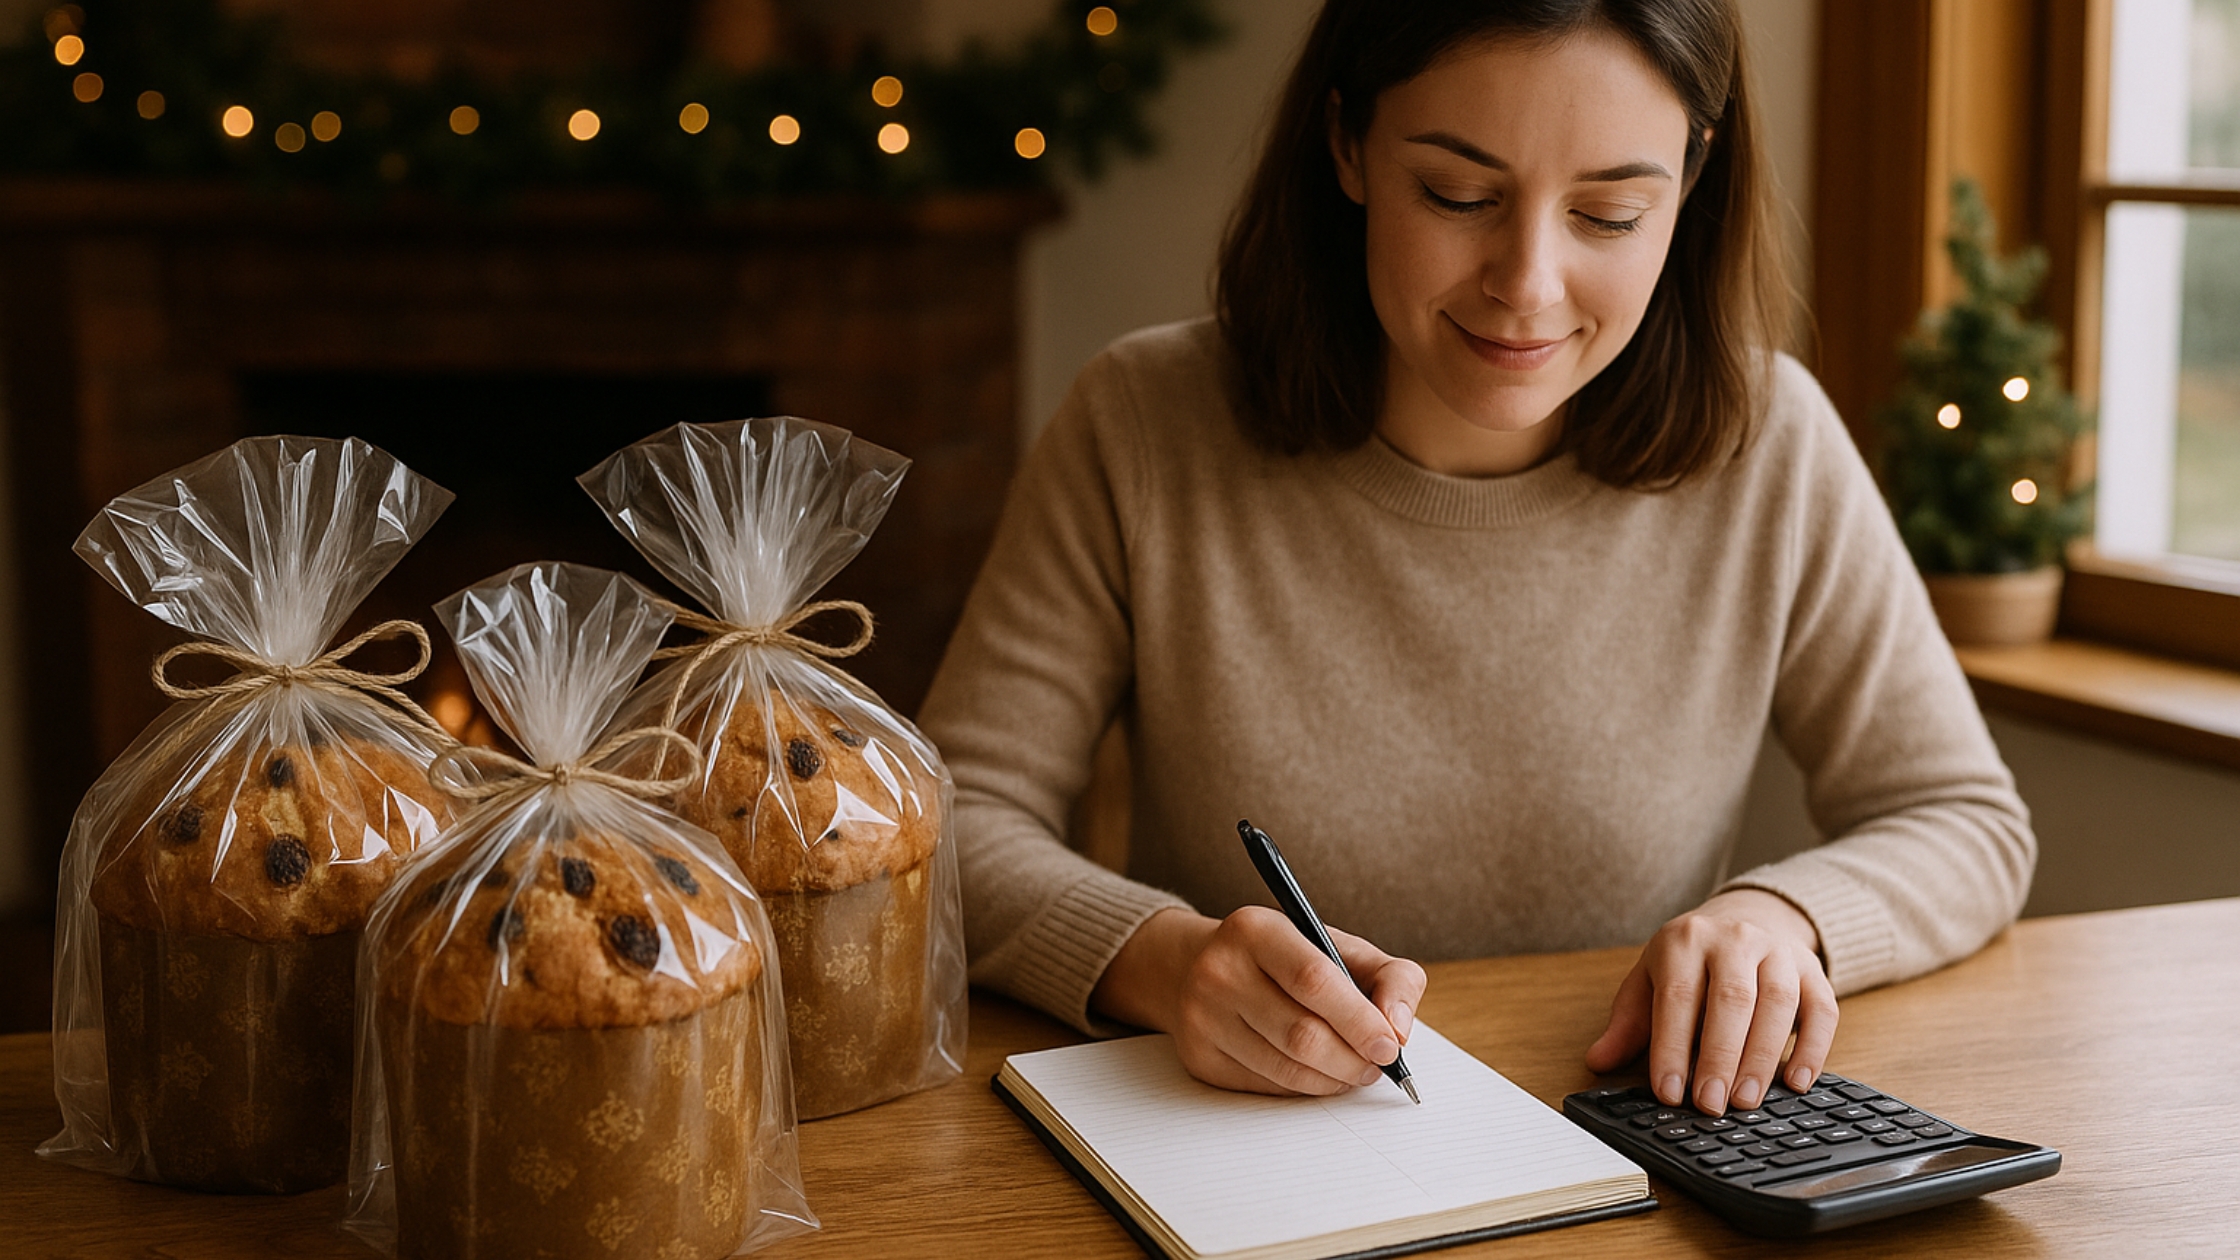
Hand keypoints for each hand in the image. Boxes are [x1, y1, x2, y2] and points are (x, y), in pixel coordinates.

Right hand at [1091, 906, 1427, 1095]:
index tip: (1390, 1046)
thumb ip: (1388, 976)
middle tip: (1376, 1066)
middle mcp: (1220, 971)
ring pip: (1286, 1070)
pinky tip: (1315, 1072)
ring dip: (1332, 1080)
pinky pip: (1267, 1087)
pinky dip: (1303, 1087)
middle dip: (1352, 1060)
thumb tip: (1400, 1030)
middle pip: (1301, 1035)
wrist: (1191, 967)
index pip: (1314, 980)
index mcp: (1256, 930)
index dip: (1359, 1020)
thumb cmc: (1281, 959)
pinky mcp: (1200, 1058)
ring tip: (1352, 1070)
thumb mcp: (1336, 945)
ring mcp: (1203, 1018)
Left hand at [1583, 889, 1836, 1114]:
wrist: (1745, 916)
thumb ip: (1628, 1023)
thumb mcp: (1650, 980)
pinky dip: (1813, 1048)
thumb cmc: (1691, 961)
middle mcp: (1734, 939)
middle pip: (1731, 999)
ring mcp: (1778, 951)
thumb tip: (1598, 1062)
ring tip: (1746, 1101)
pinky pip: (1822, 1008)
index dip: (1672, 1047)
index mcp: (1684, 940)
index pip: (1678, 996)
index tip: (1669, 1093)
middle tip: (1711, 1104)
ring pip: (1778, 1002)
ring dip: (1762, 1057)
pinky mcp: (1813, 969)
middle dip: (1720, 1057)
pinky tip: (1796, 1082)